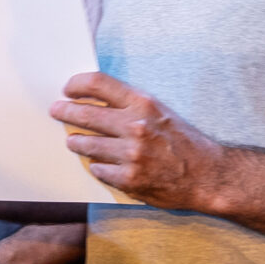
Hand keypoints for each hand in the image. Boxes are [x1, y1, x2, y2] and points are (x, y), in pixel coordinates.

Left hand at [47, 72, 218, 208]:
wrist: (208, 175)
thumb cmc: (185, 142)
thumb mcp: (161, 112)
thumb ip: (131, 105)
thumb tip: (97, 98)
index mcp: (143, 104)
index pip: (98, 84)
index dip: (77, 84)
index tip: (68, 89)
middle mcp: (135, 127)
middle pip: (84, 114)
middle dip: (64, 112)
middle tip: (56, 111)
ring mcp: (130, 155)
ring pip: (86, 145)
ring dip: (76, 143)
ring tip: (74, 142)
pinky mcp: (129, 179)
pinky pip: (98, 170)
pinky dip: (97, 167)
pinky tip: (100, 165)